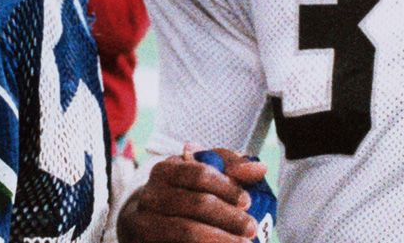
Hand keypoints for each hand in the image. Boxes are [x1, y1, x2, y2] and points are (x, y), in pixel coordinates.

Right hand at [117, 145, 266, 242]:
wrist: (147, 225)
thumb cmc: (183, 195)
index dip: (227, 188)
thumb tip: (259, 169)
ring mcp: (145, 224)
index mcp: (165, 170)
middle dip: (229, 217)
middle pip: (196, 204)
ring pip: (187, 232)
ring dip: (219, 239)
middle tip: (251, 228)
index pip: (199, 175)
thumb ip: (231, 167)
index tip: (247, 201)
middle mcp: (150, 196)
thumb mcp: (202, 173)